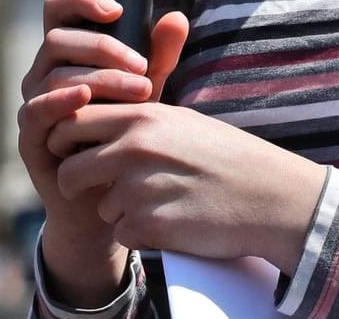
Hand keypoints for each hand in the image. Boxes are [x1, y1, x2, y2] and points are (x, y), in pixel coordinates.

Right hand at [16, 0, 186, 298]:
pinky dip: (60, 100)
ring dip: (99, 78)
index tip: (117, 9)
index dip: (80, 0)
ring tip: (140, 91)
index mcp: (65, 55)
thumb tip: (175, 17)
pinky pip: (36, 110)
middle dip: (103, 48)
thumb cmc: (125, 135)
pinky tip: (87, 98)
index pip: (58, 10)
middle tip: (143, 67)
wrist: (112, 198)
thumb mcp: (146, 91)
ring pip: (53, 74)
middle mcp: (42, 74)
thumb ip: (159, 56)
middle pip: (58, 40)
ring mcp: (33, 105)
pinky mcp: (31, 137)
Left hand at [46, 102, 325, 271]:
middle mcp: (134, 150)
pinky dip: (138, 233)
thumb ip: (137, 111)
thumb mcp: (182, 118)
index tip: (76, 151)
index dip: (67, 141)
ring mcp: (141, 189)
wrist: (271, 197)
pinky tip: (167, 222)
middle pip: (70, 169)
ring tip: (155, 202)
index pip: (72, 123)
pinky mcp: (151, 226)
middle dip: (74, 182)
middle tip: (88, 188)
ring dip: (117, 210)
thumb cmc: (226, 156)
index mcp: (140, 117)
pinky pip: (122, 233)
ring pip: (99, 206)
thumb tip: (95, 105)